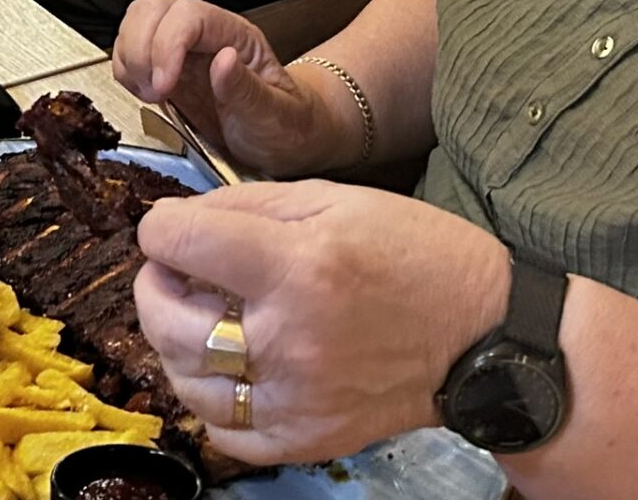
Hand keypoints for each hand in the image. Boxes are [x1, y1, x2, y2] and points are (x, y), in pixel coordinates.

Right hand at [113, 0, 337, 178]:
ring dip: (131, 58)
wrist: (286, 139)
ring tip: (150, 94)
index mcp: (236, 36)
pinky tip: (146, 94)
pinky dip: (127, 71)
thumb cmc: (286, 125)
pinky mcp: (165, 66)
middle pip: (155, 8)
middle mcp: (206, 34)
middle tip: (153, 92)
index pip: (190, 17)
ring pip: (137, 22)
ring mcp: (183, 48)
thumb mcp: (276, 117)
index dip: (167, 46)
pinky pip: (131, 50)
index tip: (163, 87)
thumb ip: (248, 91)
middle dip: (141, 48)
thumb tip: (224, 59)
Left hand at [134, 182, 511, 466]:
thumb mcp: (335, 198)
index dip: (162, 227)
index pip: (179, 242)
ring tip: (199, 317)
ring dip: (174, 341)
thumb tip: (182, 220)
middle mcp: (289, 337)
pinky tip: (228, 368)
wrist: (482, 334)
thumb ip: (250, 204)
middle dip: (155, 283)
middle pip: (167, 317)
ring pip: (183, 380)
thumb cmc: (414, 253)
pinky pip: (221, 431)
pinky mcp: (304, 439)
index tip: (171, 228)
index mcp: (298, 264)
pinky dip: (209, 399)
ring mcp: (294, 398)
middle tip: (175, 271)